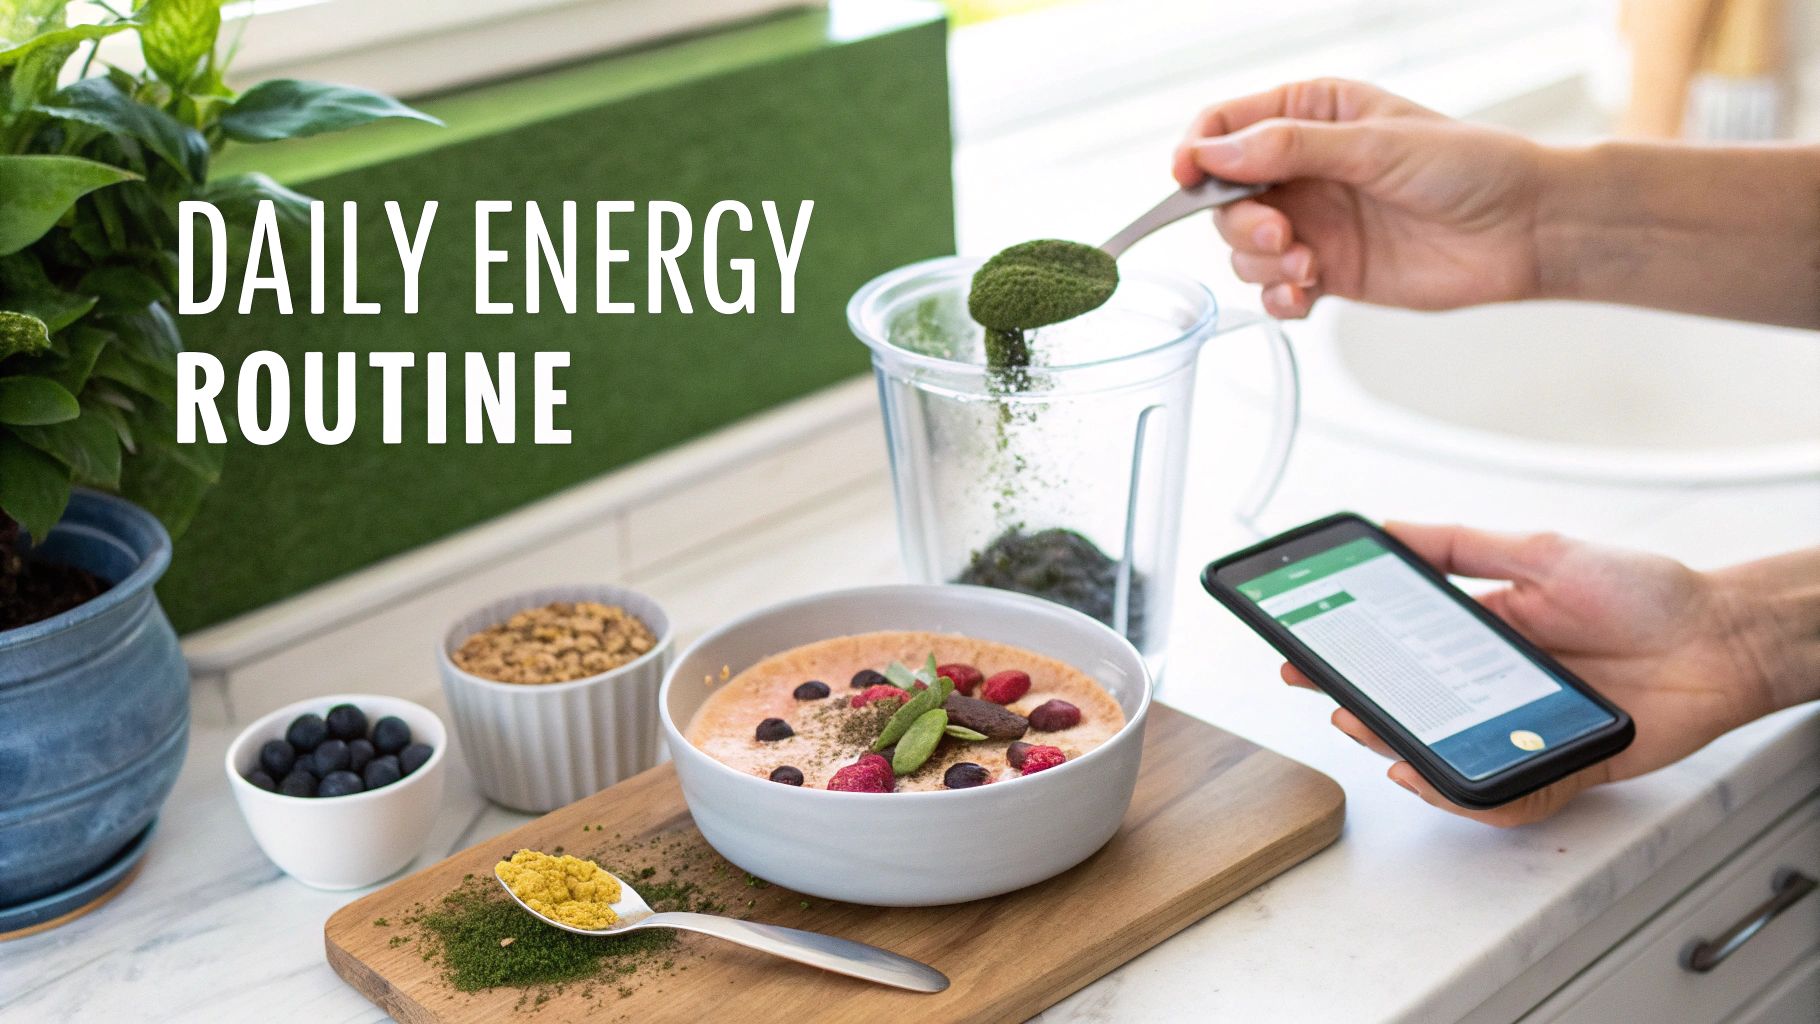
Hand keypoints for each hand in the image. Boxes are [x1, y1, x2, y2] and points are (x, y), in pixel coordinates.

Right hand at [1172, 79, 1547, 318]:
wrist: (1524, 230)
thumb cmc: (1468, 167)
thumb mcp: (1375, 145)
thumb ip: (1291, 148)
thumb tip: (1215, 153)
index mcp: (1310, 114)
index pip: (1225, 126)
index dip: (1196, 152)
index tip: (1186, 176)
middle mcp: (1302, 168)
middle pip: (1223, 196)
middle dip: (1241, 221)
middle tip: (1285, 234)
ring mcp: (1312, 222)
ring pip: (1242, 248)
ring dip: (1263, 263)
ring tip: (1311, 267)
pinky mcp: (1328, 272)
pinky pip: (1274, 290)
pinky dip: (1278, 298)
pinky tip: (1306, 297)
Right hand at [1282, 522, 1779, 826]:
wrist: (1724, 637)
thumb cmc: (1645, 591)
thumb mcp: (1540, 551)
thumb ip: (1461, 545)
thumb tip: (1388, 528)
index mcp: (1484, 633)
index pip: (1399, 648)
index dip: (1347, 653)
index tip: (1301, 648)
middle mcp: (1496, 685)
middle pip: (1412, 708)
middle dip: (1361, 707)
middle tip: (1329, 697)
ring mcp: (1524, 729)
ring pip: (1448, 755)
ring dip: (1404, 752)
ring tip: (1377, 736)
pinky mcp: (1561, 767)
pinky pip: (1507, 795)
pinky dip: (1474, 797)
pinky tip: (1441, 778)